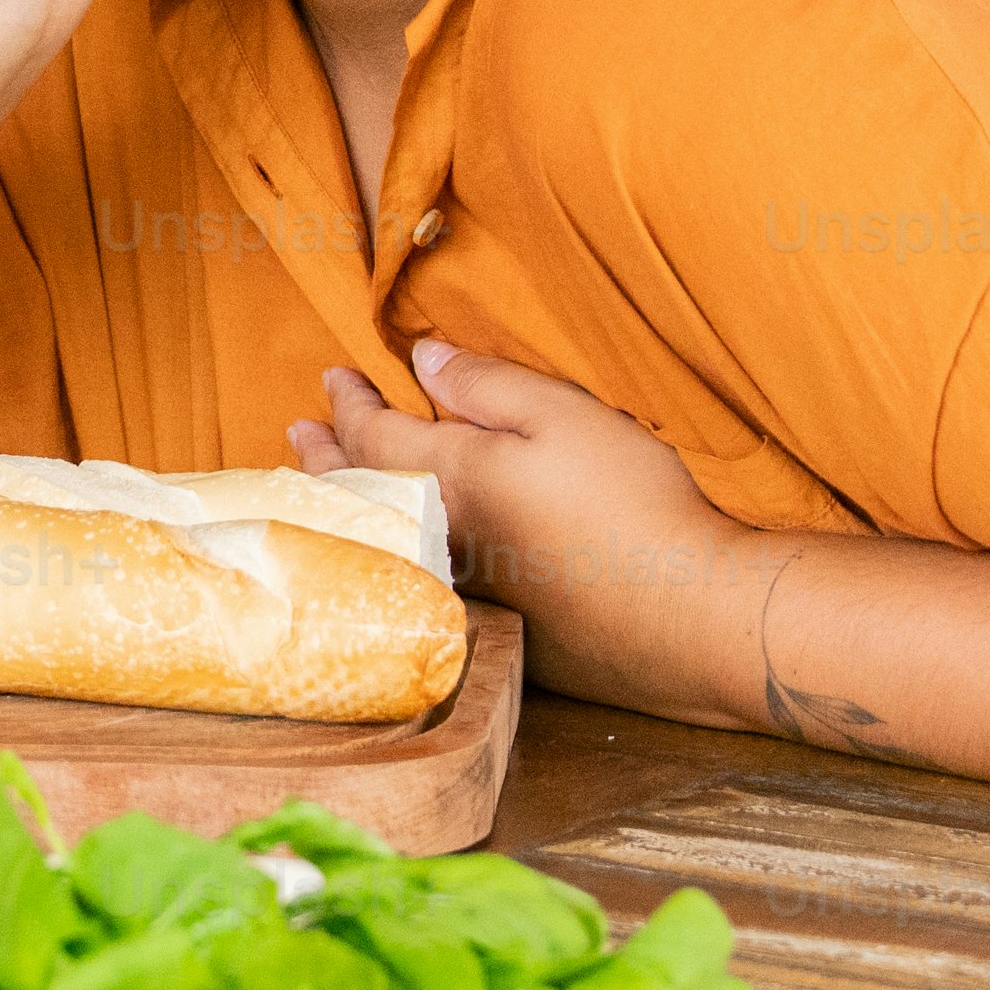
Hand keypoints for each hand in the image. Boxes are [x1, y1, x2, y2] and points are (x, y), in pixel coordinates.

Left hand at [296, 338, 754, 703]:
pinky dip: (392, 552)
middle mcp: (444, 541)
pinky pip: (419, 580)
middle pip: (364, 494)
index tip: (334, 376)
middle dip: (327, 458)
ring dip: (351, 507)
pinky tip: (404, 552)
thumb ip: (488, 385)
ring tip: (330, 488)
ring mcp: (468, 593)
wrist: (691, 618)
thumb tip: (421, 358)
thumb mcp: (564, 416)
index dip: (349, 401)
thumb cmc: (633, 506)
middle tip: (298, 436)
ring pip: (384, 541)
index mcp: (454, 480)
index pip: (375, 434)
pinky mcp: (501, 631)